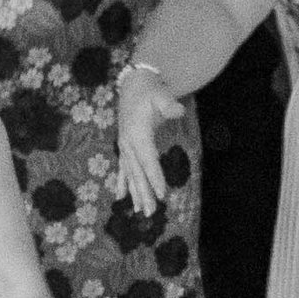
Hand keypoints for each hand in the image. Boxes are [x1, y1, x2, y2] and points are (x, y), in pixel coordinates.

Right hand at [115, 60, 184, 218]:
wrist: (133, 85)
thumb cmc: (149, 91)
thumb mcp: (160, 94)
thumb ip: (168, 104)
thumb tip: (178, 110)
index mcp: (137, 133)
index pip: (148, 159)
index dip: (154, 176)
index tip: (161, 193)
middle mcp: (128, 143)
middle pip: (137, 172)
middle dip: (144, 193)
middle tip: (151, 212)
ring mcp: (124, 146)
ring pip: (130, 174)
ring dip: (135, 193)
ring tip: (141, 211)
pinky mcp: (124, 147)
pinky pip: (122, 169)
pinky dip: (122, 183)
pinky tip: (120, 197)